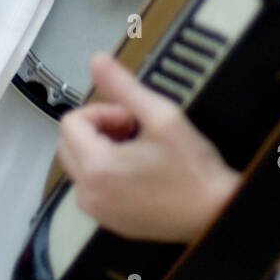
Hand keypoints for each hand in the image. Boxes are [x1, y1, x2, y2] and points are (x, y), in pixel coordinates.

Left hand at [57, 53, 239, 241]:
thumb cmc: (191, 168)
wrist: (211, 211)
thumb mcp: (161, 116)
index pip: (71, 122)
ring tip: (139, 148)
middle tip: (133, 128)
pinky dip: (106, 170)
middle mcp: (88, 193)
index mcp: (97, 167)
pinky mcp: (106, 219)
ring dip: (101, 148)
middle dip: (97, 128)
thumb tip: (97, 60)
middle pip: (68, 142)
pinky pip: (90, 185)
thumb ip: (124, 86)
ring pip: (79, 163)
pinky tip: (139, 168)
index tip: (130, 117)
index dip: (102, 110)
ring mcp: (96, 210)